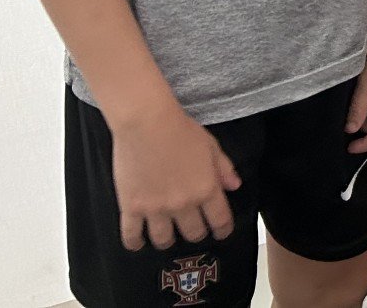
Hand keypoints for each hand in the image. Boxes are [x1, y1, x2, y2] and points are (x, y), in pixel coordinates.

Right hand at [111, 102, 239, 250]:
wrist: (147, 123)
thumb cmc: (180, 130)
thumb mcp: (211, 146)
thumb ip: (224, 169)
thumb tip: (235, 186)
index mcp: (206, 189)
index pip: (220, 220)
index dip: (223, 230)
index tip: (222, 232)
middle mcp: (183, 204)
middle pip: (193, 233)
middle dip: (196, 233)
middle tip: (194, 230)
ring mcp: (156, 208)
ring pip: (164, 240)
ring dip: (168, 241)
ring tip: (167, 237)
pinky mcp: (131, 207)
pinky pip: (131, 236)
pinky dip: (135, 243)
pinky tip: (138, 243)